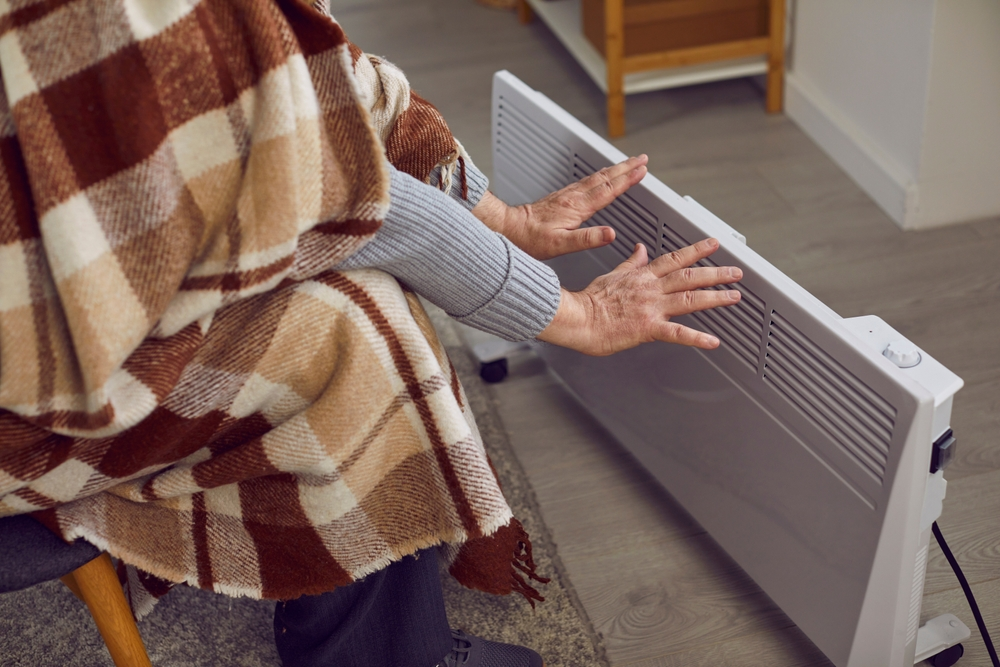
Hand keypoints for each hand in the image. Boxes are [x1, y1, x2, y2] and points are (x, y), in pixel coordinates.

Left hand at [472, 155, 648, 259]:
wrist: (508, 228)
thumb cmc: (530, 239)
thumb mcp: (560, 245)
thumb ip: (587, 239)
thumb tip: (611, 234)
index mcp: (577, 207)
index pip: (608, 190)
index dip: (627, 180)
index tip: (642, 171)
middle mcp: (573, 197)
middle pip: (605, 177)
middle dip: (626, 167)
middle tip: (642, 159)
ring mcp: (566, 195)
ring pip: (596, 176)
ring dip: (615, 168)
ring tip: (628, 163)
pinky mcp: (560, 197)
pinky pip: (586, 181)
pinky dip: (600, 175)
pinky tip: (601, 176)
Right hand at [537, 238, 742, 355]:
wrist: (576, 318)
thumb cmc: (588, 302)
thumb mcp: (612, 274)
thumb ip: (631, 263)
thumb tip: (640, 249)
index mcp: (642, 276)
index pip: (675, 258)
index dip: (697, 250)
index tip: (713, 244)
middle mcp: (650, 289)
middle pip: (690, 276)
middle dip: (716, 273)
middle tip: (736, 272)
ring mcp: (651, 308)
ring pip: (690, 299)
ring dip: (715, 298)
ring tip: (734, 297)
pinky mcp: (647, 328)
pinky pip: (677, 334)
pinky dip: (697, 338)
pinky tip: (712, 341)